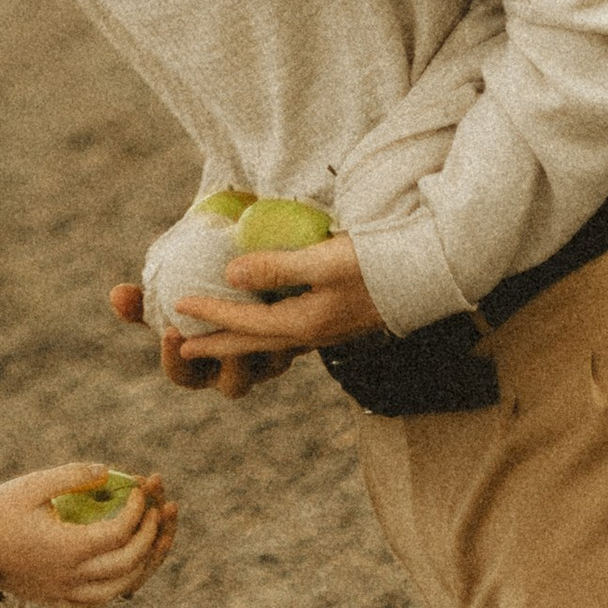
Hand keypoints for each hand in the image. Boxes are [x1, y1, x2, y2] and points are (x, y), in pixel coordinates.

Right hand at [0, 465, 177, 607]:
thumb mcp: (32, 486)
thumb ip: (72, 476)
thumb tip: (107, 471)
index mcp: (69, 547)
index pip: (120, 532)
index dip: (137, 510)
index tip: (140, 490)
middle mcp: (72, 576)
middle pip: (128, 563)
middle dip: (149, 536)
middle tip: (154, 513)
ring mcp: (64, 593)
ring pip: (118, 590)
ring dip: (140, 566)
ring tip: (147, 543)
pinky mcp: (54, 602)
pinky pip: (94, 605)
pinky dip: (112, 591)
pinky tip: (115, 575)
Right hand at [108, 277, 296, 398]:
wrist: (238, 289)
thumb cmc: (191, 298)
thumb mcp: (165, 299)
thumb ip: (142, 301)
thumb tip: (117, 295)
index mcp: (196, 366)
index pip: (182, 375)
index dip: (176, 359)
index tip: (171, 331)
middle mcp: (231, 373)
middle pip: (232, 385)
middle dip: (229, 364)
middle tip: (222, 336)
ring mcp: (264, 365)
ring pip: (267, 369)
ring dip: (267, 351)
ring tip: (262, 326)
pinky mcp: (290, 346)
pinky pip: (292, 345)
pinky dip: (290, 329)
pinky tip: (286, 304)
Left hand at [171, 231, 386, 370]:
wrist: (429, 276)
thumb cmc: (378, 263)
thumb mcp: (325, 260)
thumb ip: (277, 267)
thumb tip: (230, 273)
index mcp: (305, 323)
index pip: (246, 322)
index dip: (210, 314)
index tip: (178, 306)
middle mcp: (312, 334)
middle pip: (253, 344)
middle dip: (217, 346)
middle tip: (181, 348)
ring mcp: (325, 332)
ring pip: (270, 343)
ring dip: (238, 342)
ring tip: (213, 340)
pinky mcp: (336, 323)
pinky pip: (287, 335)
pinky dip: (263, 333)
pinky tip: (261, 326)